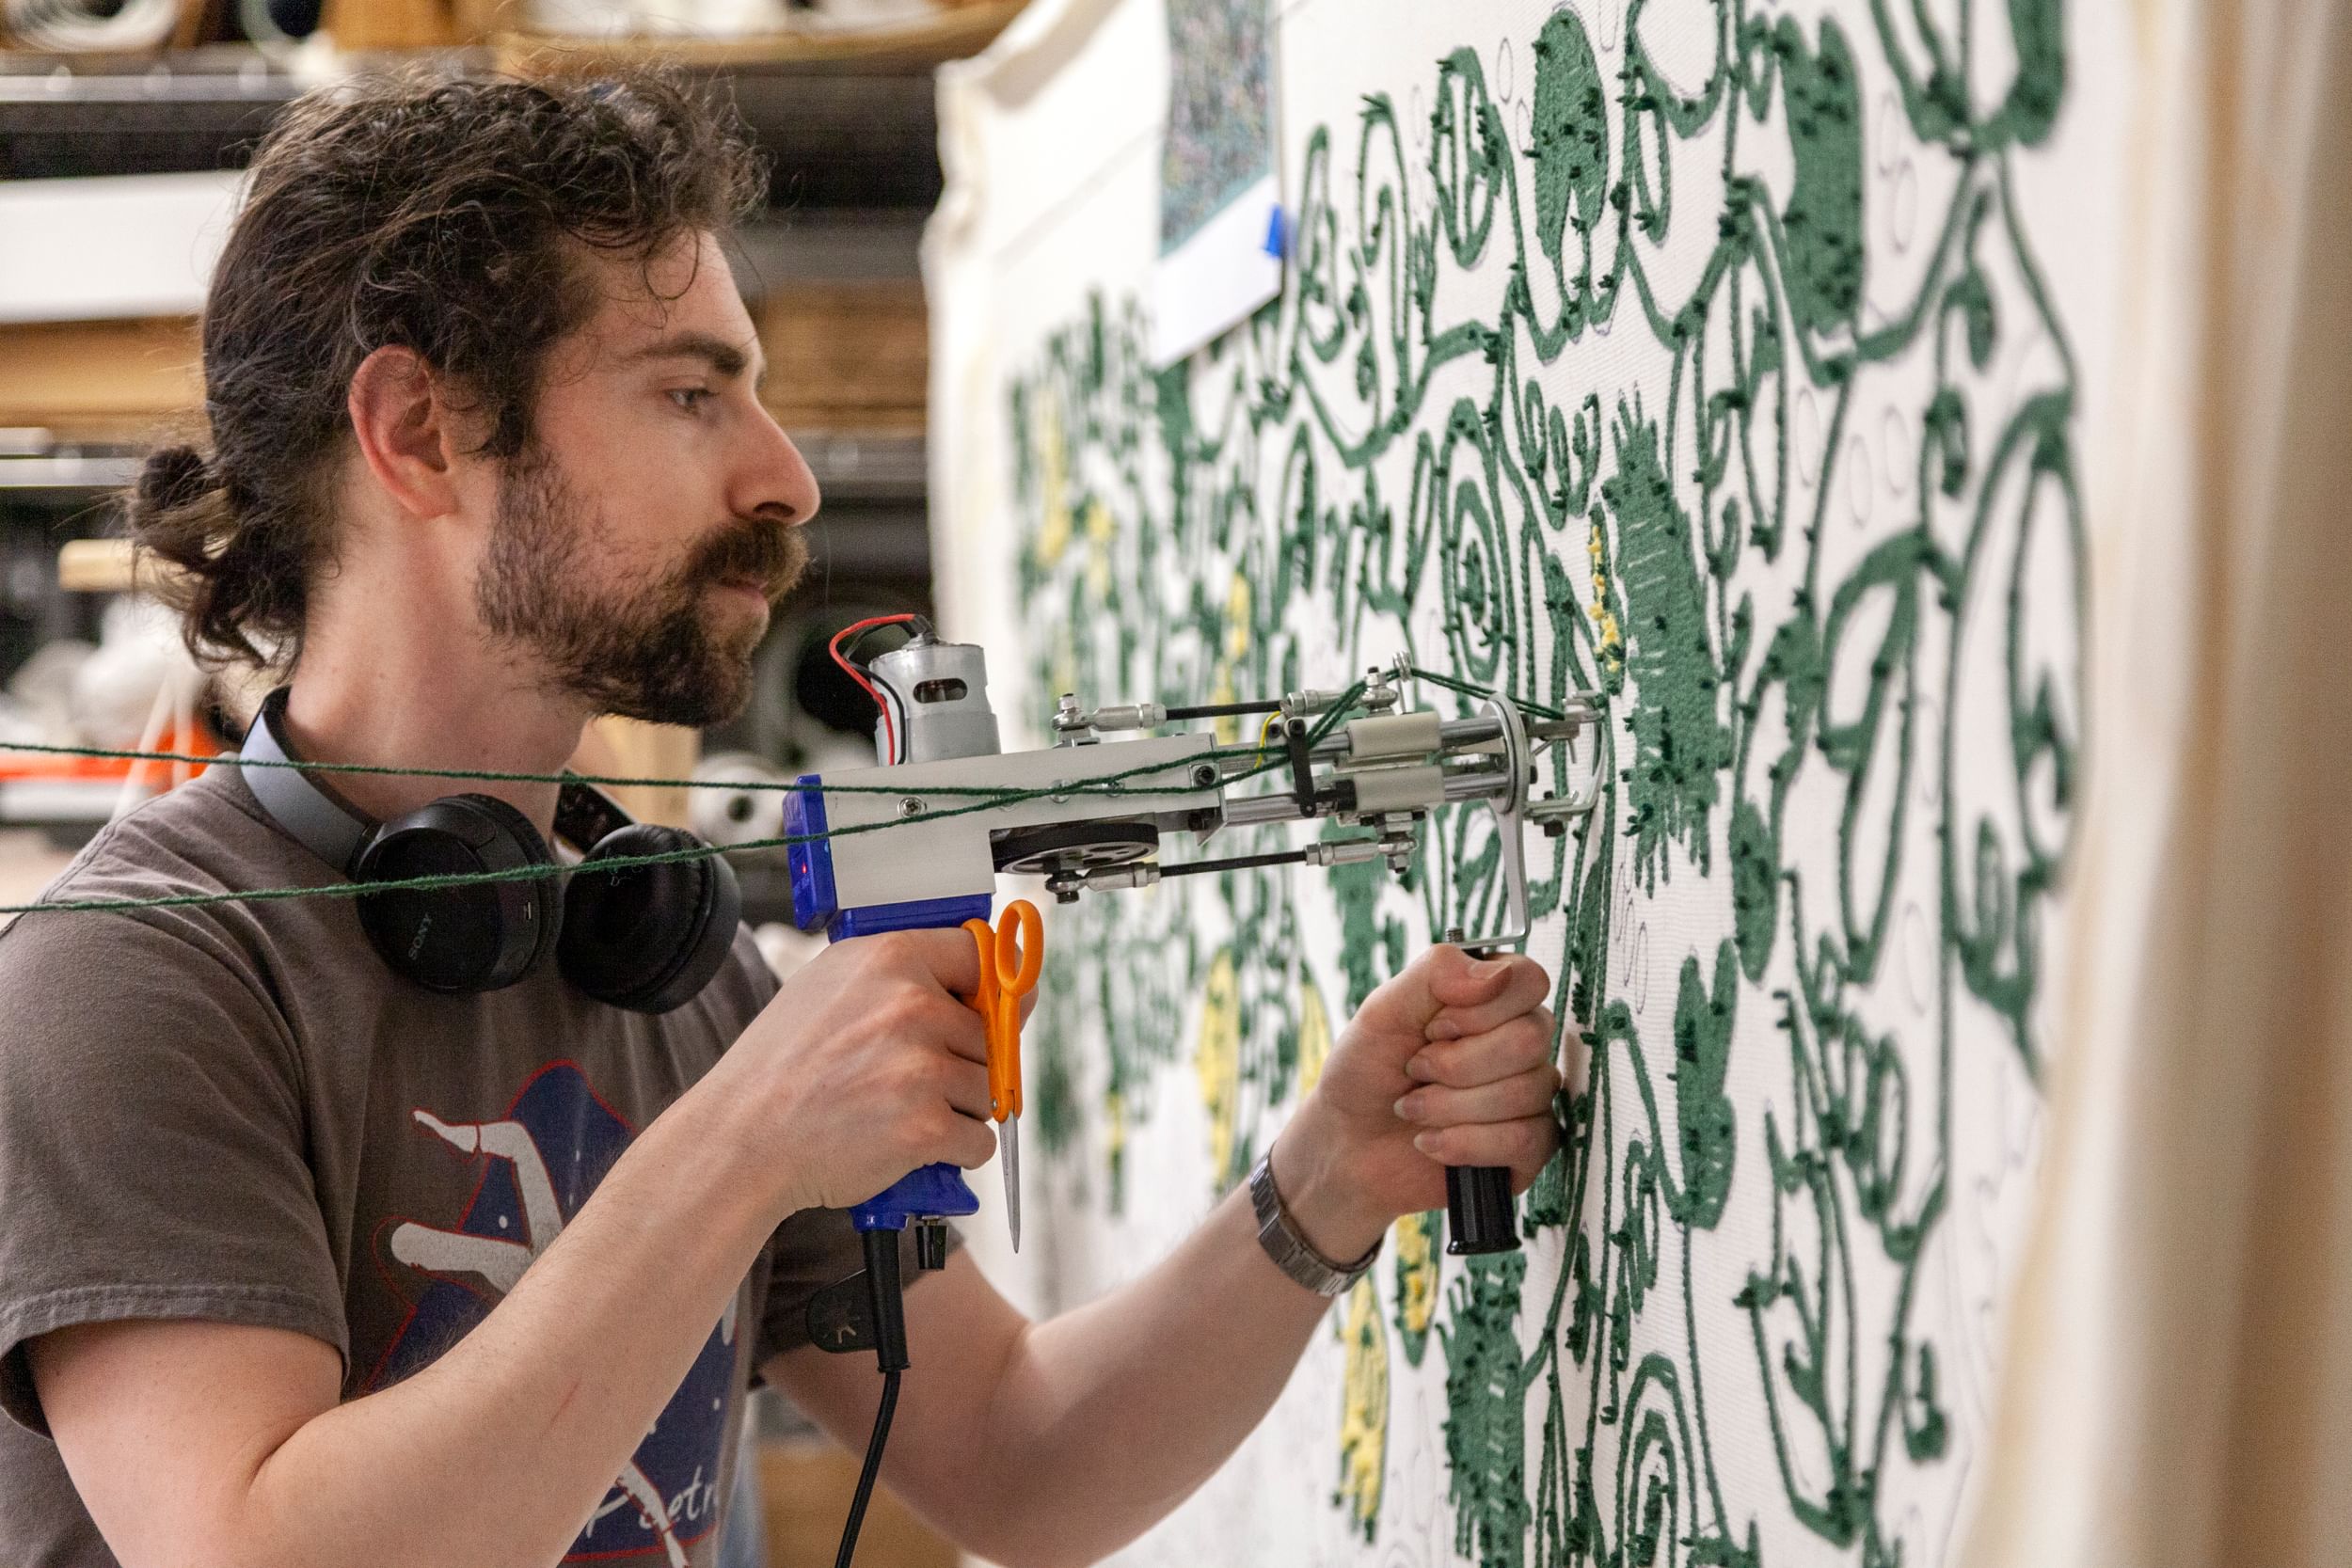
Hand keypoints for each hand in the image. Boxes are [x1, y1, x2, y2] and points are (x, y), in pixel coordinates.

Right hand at [702, 929, 999, 1216]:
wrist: (741, 1139)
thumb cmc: (781, 1067)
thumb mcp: (830, 986)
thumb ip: (903, 975)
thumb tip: (989, 985)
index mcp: (890, 958)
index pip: (979, 955)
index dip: (987, 989)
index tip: (985, 1009)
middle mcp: (912, 1005)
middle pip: (990, 1035)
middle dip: (961, 1063)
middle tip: (903, 1080)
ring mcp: (921, 1067)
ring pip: (988, 1091)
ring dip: (957, 1109)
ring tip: (896, 1110)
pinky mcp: (925, 1126)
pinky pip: (979, 1140)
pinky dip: (953, 1152)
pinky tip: (908, 1143)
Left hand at [1274, 946, 1559, 1260]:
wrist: (1346, 1143)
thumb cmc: (1366, 1070)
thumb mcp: (1383, 1009)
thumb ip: (1437, 972)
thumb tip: (1500, 973)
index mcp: (1492, 998)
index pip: (1529, 982)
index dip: (1480, 1011)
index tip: (1433, 1028)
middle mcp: (1519, 1041)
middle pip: (1530, 1040)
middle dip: (1456, 1064)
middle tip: (1414, 1070)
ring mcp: (1530, 1094)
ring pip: (1527, 1093)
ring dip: (1450, 1106)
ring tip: (1412, 1109)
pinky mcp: (1528, 1145)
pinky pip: (1529, 1140)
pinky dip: (1466, 1143)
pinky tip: (1430, 1142)